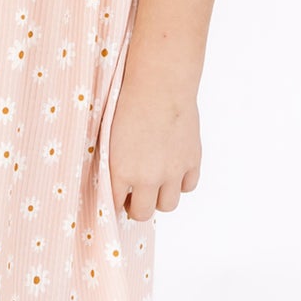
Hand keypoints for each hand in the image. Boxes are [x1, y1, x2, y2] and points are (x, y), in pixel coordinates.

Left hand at [105, 59, 201, 221]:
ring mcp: (173, 172)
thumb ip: (114, 163)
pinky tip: (172, 171)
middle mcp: (148, 178)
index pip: (115, 204)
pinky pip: (188, 187)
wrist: (159, 87)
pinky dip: (180, 183)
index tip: (116, 198)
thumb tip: (117, 180)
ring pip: (168, 205)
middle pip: (143, 213)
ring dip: (159, 198)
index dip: (114, 202)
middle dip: (136, 207)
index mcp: (122, 171)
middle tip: (133, 197)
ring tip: (153, 185)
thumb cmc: (128, 104)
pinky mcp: (192, 162)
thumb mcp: (109, 137)